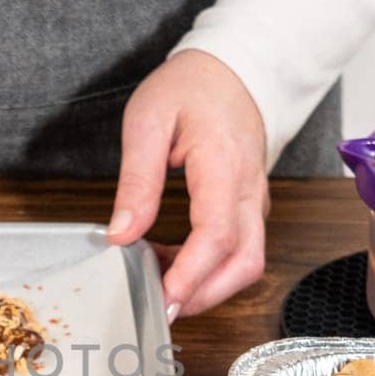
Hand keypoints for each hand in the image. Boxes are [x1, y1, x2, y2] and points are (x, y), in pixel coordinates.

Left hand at [106, 49, 268, 320]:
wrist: (231, 68)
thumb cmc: (190, 87)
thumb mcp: (147, 123)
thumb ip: (137, 182)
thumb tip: (120, 234)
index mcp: (224, 165)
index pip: (217, 235)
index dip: (190, 275)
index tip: (162, 298)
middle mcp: (248, 189)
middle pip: (244, 262)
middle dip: (204, 295)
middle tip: (158, 307)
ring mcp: (254, 200)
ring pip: (247, 262)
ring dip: (207, 285)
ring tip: (159, 282)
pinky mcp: (249, 206)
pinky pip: (239, 249)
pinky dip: (209, 268)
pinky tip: (171, 261)